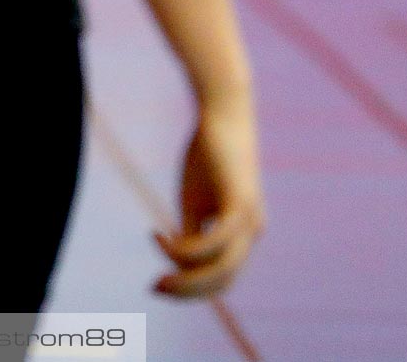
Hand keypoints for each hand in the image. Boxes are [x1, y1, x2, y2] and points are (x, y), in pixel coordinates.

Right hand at [153, 96, 265, 298]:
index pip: (221, 277)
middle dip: (189, 291)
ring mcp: (249, 221)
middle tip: (154, 288)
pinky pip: (214, 243)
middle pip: (224, 281)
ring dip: (187, 279)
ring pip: (222, 270)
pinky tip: (160, 238)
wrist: (223, 115)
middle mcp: (252, 232)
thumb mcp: (192, 201)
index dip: (190, 286)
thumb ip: (190, 231)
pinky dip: (185, 249)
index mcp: (243, 233)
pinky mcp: (240, 205)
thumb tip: (178, 258)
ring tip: (157, 276)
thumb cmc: (206, 155)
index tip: (157, 282)